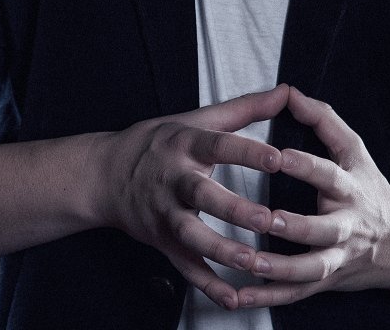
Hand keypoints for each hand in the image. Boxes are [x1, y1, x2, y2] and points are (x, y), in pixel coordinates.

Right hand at [98, 85, 288, 309]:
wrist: (103, 175)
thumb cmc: (158, 143)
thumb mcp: (196, 119)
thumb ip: (245, 108)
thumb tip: (286, 90)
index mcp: (185, 145)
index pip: (219, 146)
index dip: (247, 153)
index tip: (278, 158)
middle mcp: (173, 180)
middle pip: (203, 196)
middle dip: (235, 210)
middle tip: (269, 220)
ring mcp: (165, 214)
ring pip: (192, 236)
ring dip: (222, 251)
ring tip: (253, 263)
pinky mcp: (162, 241)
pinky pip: (185, 267)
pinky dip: (207, 285)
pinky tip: (233, 299)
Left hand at [237, 87, 389, 307]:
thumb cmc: (371, 190)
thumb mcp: (355, 152)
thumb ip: (323, 121)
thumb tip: (289, 91)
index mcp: (350, 189)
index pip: (329, 174)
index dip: (305, 165)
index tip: (279, 155)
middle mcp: (346, 225)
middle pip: (322, 229)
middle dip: (295, 225)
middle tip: (264, 218)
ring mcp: (337, 257)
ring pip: (311, 268)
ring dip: (280, 268)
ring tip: (251, 263)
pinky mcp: (326, 281)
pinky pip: (297, 293)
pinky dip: (269, 297)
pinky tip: (241, 296)